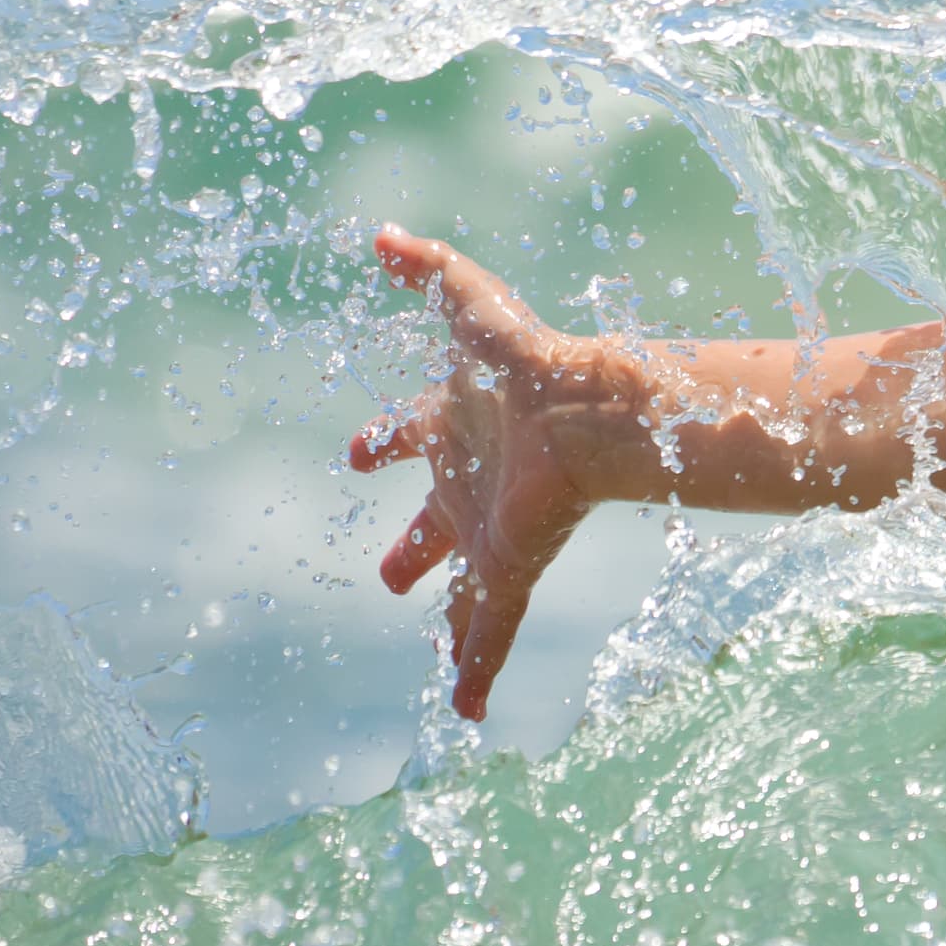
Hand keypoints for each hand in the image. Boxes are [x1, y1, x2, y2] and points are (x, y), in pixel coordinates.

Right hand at [345, 227, 644, 719]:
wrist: (587, 408)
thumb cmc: (527, 355)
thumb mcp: (465, 300)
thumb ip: (426, 264)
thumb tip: (381, 233)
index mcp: (451, 428)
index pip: (405, 436)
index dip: (382, 442)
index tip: (358, 453)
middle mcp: (470, 484)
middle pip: (434, 526)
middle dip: (413, 550)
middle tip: (392, 574)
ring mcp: (489, 530)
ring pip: (464, 590)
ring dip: (451, 625)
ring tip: (443, 663)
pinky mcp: (510, 565)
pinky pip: (489, 630)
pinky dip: (478, 672)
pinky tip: (469, 712)